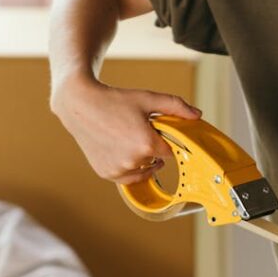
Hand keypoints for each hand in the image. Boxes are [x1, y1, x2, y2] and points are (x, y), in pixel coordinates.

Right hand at [51, 73, 200, 184]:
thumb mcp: (147, 99)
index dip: (164, 142)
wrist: (79, 105)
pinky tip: (119, 149)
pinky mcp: (107, 174)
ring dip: (139, 160)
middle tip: (134, 131)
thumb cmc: (114, 100)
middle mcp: (133, 161)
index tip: (157, 134)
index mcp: (147, 144)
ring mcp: (119, 170)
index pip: (169, 152)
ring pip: (141, 170)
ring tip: (125, 138)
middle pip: (154, 161)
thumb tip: (198, 115)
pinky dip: (126, 167)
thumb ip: (175, 107)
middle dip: (150, 148)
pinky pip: (127, 177)